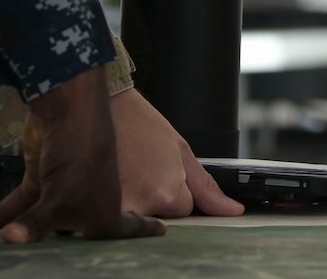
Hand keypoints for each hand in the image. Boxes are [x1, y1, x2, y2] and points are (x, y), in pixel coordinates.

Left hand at [0, 68, 165, 242]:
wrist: (69, 110)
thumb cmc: (81, 158)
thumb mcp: (59, 198)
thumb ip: (35, 224)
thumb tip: (8, 238)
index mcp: (106, 213)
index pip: (127, 230)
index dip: (141, 233)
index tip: (161, 232)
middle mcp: (89, 204)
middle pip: (79, 234)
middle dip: (64, 250)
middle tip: (51, 264)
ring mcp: (66, 190)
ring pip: (44, 219)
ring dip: (25, 230)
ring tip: (5, 250)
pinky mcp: (44, 178)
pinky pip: (23, 203)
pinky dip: (4, 214)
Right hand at [111, 87, 243, 217]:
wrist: (102, 106)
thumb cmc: (140, 123)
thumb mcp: (180, 151)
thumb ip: (206, 187)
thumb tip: (234, 211)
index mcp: (167, 192)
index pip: (184, 209)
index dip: (175, 189)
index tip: (161, 168)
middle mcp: (142, 205)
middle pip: (160, 217)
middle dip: (155, 196)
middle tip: (141, 167)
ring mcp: (115, 209)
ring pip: (137, 219)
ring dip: (134, 200)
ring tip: (125, 171)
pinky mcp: (93, 209)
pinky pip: (113, 218)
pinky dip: (114, 202)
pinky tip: (113, 178)